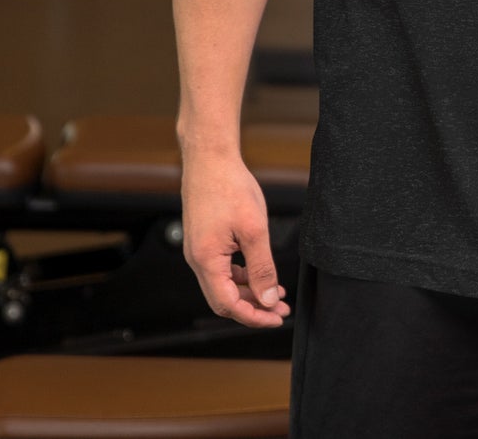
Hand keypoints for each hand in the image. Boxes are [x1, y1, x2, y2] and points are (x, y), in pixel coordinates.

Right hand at [181, 150, 290, 327]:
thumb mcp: (254, 230)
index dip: (253, 316)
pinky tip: (259, 272)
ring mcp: (199, 250)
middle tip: (280, 308)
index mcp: (206, 261)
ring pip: (224, 284)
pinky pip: (222, 268)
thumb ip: (261, 268)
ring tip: (276, 292)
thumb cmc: (230, 187)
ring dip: (249, 291)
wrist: (210, 159)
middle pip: (225, 299)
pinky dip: (241, 275)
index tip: (275, 318)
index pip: (228, 305)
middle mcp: (197, 260)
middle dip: (253, 307)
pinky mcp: (204, 240)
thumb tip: (267, 299)